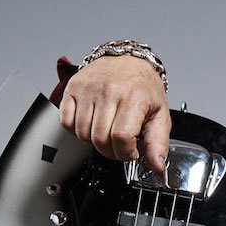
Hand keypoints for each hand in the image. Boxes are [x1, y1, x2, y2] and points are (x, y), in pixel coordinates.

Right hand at [59, 55, 170, 172]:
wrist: (128, 60)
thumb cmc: (144, 88)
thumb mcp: (160, 115)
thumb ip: (158, 143)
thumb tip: (157, 166)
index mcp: (134, 98)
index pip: (121, 137)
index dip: (125, 153)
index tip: (130, 152)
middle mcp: (109, 91)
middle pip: (100, 139)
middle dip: (110, 151)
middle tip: (119, 146)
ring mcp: (88, 89)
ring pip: (82, 133)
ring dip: (93, 141)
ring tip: (106, 133)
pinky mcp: (73, 88)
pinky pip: (66, 122)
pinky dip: (76, 130)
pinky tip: (91, 124)